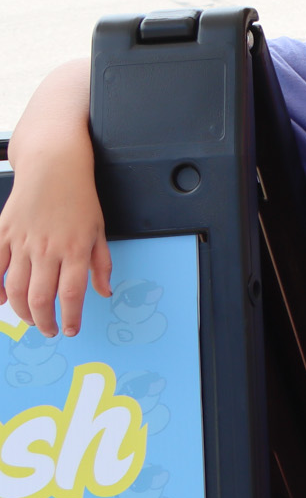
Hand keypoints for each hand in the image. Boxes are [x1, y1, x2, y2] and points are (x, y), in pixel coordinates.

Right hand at [0, 159, 112, 338]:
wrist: (54, 167)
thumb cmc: (79, 198)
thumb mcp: (100, 230)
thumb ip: (101, 264)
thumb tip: (104, 292)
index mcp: (75, 249)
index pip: (72, 294)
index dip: (71, 317)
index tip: (71, 329)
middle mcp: (48, 249)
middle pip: (41, 298)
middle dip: (45, 322)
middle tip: (50, 330)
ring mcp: (23, 242)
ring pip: (17, 289)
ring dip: (23, 311)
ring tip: (32, 319)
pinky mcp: (4, 234)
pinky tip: (2, 300)